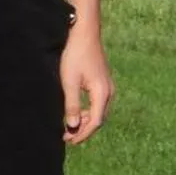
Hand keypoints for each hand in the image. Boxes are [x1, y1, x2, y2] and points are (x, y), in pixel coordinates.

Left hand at [60, 26, 112, 144]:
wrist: (84, 33)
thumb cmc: (75, 55)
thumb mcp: (69, 82)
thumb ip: (71, 105)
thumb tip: (72, 126)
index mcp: (102, 94)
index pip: (94, 122)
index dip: (81, 134)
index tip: (68, 140)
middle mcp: (109, 92)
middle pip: (97, 119)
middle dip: (82, 130)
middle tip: (66, 137)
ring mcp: (107, 87)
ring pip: (97, 111)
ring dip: (84, 121)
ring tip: (68, 126)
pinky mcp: (102, 82)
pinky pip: (96, 103)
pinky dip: (86, 111)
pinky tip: (75, 111)